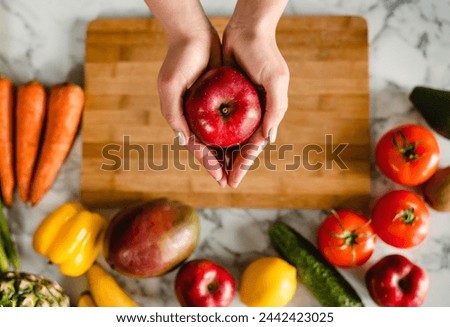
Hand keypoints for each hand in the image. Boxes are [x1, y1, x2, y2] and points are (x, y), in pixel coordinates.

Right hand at [157, 26, 227, 185]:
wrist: (194, 35)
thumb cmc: (179, 60)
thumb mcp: (171, 86)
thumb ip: (174, 114)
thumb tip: (183, 141)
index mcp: (182, 119)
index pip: (197, 148)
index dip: (208, 164)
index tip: (220, 179)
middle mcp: (195, 118)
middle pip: (209, 148)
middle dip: (220, 166)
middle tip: (231, 182)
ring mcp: (207, 110)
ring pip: (220, 138)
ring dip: (229, 154)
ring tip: (239, 170)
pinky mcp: (219, 100)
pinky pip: (229, 122)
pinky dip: (235, 135)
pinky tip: (245, 143)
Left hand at [223, 17, 288, 187]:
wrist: (247, 30)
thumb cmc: (263, 54)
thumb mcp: (275, 80)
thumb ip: (275, 109)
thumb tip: (267, 139)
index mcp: (267, 114)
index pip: (253, 147)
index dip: (243, 165)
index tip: (233, 182)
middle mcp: (254, 114)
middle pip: (240, 147)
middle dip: (232, 166)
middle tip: (221, 183)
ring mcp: (240, 107)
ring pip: (229, 138)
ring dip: (222, 155)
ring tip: (213, 172)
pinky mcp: (227, 98)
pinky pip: (219, 122)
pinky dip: (214, 135)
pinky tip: (205, 146)